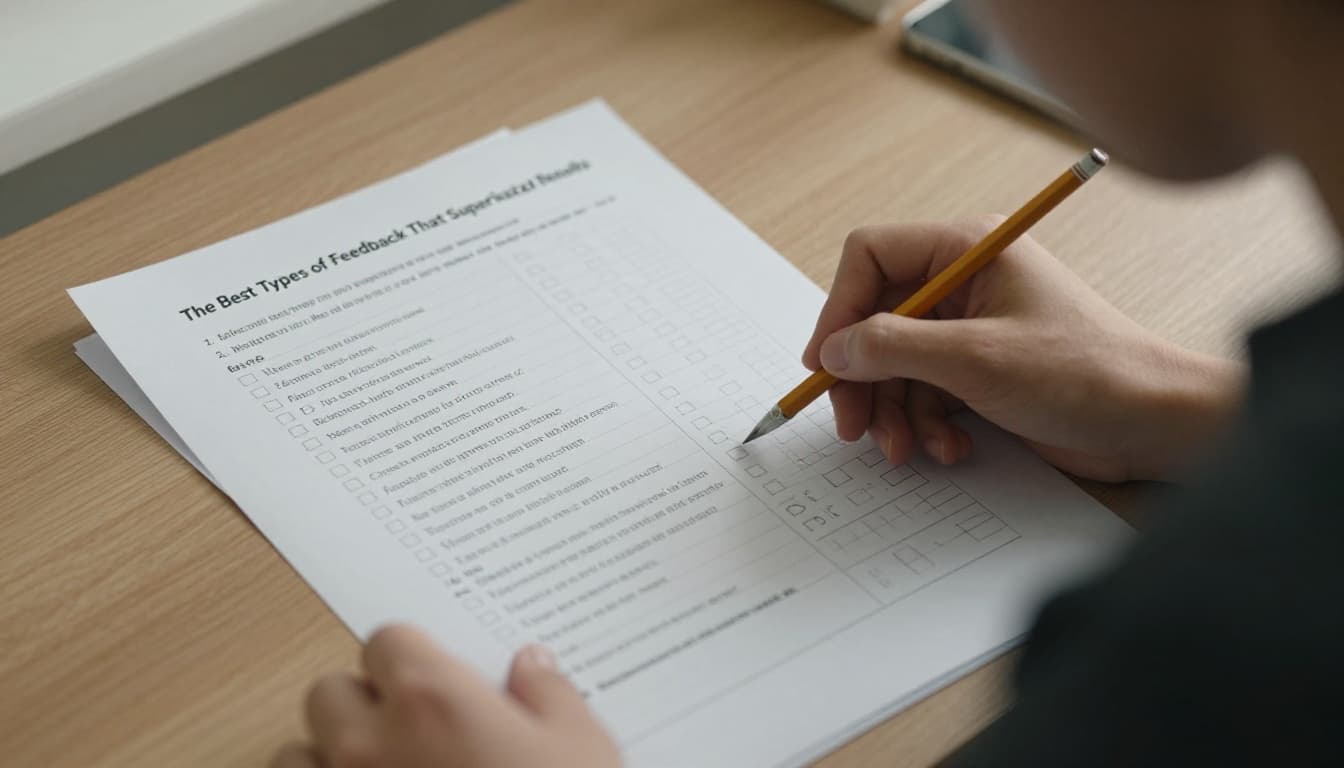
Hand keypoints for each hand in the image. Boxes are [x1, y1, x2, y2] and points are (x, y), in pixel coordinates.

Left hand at [272, 625, 620, 767]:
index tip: (438, 682)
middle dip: (363, 706)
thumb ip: (549, 696)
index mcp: (432, 699)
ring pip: (297, 755)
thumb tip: (531, 665)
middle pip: (331, 692)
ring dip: (328, 759)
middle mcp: (370, 742)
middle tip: (412, 735)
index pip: (387, 641)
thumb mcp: (583, 749)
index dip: (413, 658)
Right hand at [802, 218, 1243, 481]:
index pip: (871, 257)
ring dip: (894, 412)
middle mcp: (964, 281)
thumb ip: (892, 348)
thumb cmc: (1083, 374)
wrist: (1152, 423)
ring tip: (907, 450)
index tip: (824, 364)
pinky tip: (949, 450)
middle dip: (863, 377)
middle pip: (875, 319)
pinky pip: (925, 392)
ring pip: (896, 364)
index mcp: (967, 249)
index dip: (839, 309)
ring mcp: (972, 327)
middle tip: (853, 425)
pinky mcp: (981, 369)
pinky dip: (927, 425)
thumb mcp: (974, 359)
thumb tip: (833, 350)